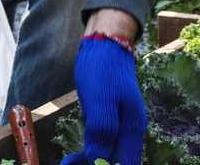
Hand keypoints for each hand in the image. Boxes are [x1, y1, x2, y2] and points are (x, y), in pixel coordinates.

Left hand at [60, 36, 146, 164]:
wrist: (104, 46)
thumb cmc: (102, 69)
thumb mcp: (100, 99)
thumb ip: (102, 130)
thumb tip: (97, 160)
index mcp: (133, 128)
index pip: (125, 164)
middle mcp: (130, 130)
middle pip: (117, 161)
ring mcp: (120, 125)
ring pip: (107, 154)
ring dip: (89, 162)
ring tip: (66, 163)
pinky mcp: (109, 119)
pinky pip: (101, 143)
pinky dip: (87, 152)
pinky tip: (72, 157)